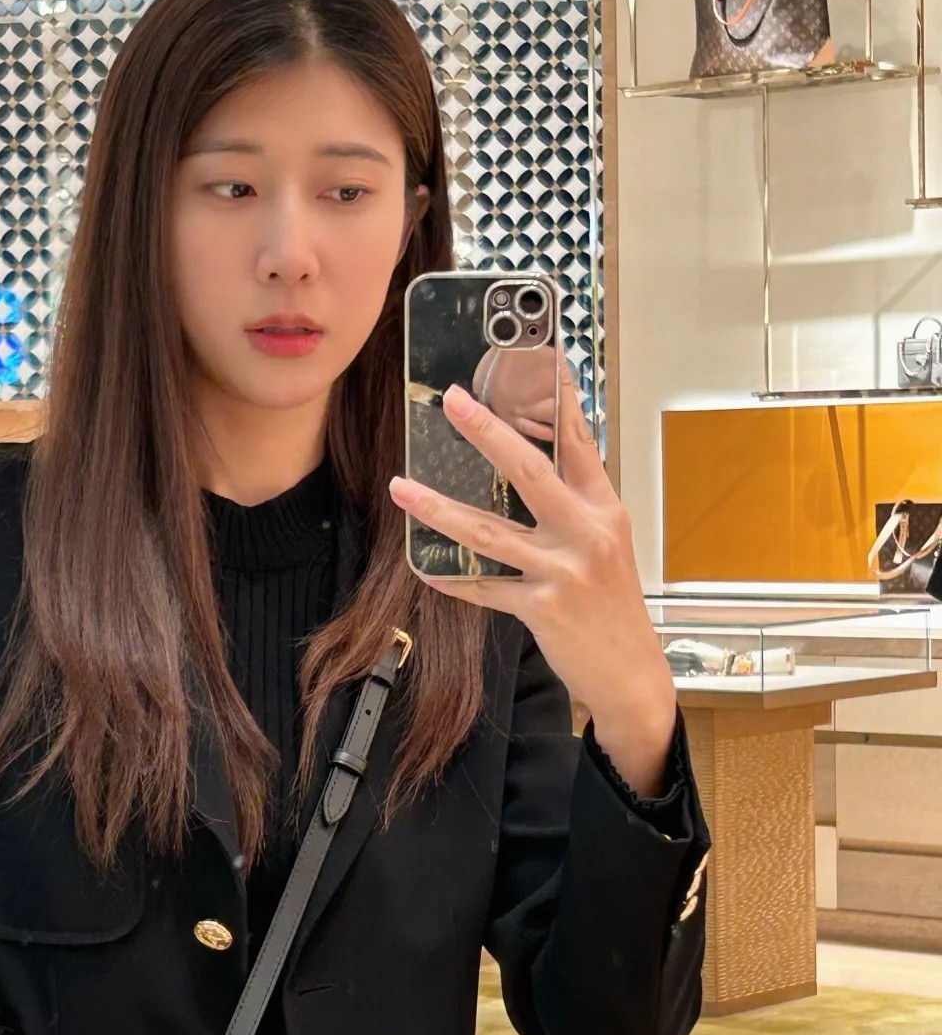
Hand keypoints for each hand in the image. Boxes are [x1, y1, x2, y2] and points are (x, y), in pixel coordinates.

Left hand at [388, 358, 676, 793]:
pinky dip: (455, 580)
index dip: (559, 401)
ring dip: (439, 508)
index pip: (579, 444)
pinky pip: (486, 588)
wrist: (632, 673)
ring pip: (490, 532)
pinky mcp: (543, 607)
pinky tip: (427, 571)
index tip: (538, 360)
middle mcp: (587, 532)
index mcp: (604, 509)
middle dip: (487, 433)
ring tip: (402, 488)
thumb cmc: (612, 606)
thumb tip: (536, 467)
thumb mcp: (607, 546)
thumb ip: (575, 506)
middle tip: (452, 402)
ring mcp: (564, 570)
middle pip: (530, 471)